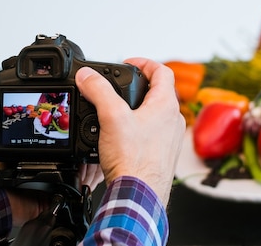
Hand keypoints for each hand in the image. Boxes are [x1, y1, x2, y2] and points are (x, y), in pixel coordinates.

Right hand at [75, 57, 184, 206]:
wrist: (139, 196)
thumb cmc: (134, 161)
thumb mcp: (111, 118)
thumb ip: (99, 91)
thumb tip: (88, 76)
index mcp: (166, 105)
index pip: (162, 72)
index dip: (144, 62)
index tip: (128, 63)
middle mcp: (173, 121)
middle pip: (159, 92)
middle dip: (138, 86)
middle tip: (120, 87)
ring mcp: (170, 139)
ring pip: (156, 114)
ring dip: (138, 108)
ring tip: (118, 111)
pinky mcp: (163, 155)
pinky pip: (153, 133)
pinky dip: (139, 128)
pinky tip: (122, 137)